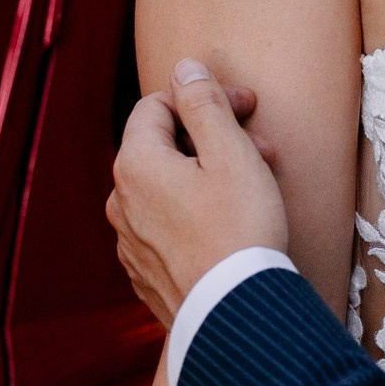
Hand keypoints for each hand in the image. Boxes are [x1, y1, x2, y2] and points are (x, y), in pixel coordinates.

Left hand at [108, 59, 289, 328]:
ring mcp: (130, 243)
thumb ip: (204, 104)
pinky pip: (167, 226)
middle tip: (263, 150)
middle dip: (214, 139)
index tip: (249, 108)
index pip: (159, 105)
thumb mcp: (231, 154)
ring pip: (167, 188)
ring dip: (208, 177)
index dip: (206, 97)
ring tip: (254, 189)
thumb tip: (184, 68)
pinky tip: (231, 226)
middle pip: (164, 147)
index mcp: (135, 164)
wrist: (235, 317)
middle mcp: (121, 202)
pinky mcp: (146, 274)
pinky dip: (196, 214)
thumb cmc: (240, 230)